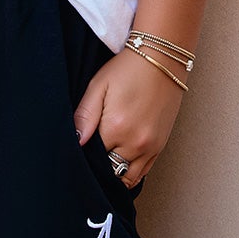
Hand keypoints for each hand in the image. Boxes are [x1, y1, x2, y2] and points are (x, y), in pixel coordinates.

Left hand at [72, 47, 185, 187]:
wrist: (162, 59)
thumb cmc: (128, 69)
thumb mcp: (99, 85)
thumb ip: (85, 115)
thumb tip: (76, 141)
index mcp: (116, 128)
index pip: (93, 157)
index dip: (84, 154)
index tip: (82, 147)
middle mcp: (135, 142)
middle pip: (110, 170)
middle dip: (99, 166)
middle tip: (92, 155)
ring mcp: (150, 146)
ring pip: (127, 177)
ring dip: (115, 172)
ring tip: (106, 160)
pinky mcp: (160, 146)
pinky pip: (143, 172)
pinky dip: (130, 172)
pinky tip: (121, 162)